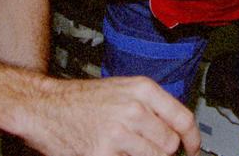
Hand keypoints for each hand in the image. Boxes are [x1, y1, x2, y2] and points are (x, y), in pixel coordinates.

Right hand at [21, 75, 200, 155]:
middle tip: (149, 150)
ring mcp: (118, 132)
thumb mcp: (122, 90)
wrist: (44, 106)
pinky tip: (112, 152)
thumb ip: (150, 107)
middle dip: (162, 152)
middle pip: (170, 144)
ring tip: (126, 150)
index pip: (183, 118)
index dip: (193, 139)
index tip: (192, 149)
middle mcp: (134, 109)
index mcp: (142, 90)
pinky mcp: (102, 153)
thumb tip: (175, 131)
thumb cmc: (82, 100)